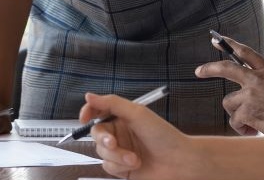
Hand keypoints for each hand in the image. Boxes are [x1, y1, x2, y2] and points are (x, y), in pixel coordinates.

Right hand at [83, 92, 198, 179]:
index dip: (88, 113)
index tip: (84, 118)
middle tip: (113, 142)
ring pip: (101, 152)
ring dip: (117, 156)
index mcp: (122, 117)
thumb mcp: (137, 113)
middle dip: (104, 139)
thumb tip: (89, 96)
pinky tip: (135, 164)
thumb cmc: (163, 135)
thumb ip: (111, 103)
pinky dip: (120, 166)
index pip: (97, 112)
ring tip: (135, 158)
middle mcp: (119, 133)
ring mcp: (120, 151)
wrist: (179, 162)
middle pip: (96, 134)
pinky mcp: (121, 168)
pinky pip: (108, 166)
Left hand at [195, 34, 263, 134]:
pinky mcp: (246, 111)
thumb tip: (258, 91)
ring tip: (250, 122)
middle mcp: (256, 78)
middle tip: (198, 71)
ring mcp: (249, 95)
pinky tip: (252, 130)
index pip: (245, 52)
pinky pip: (235, 121)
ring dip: (237, 114)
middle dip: (209, 69)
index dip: (229, 44)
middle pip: (226, 68)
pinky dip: (241, 128)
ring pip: (229, 103)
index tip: (217, 40)